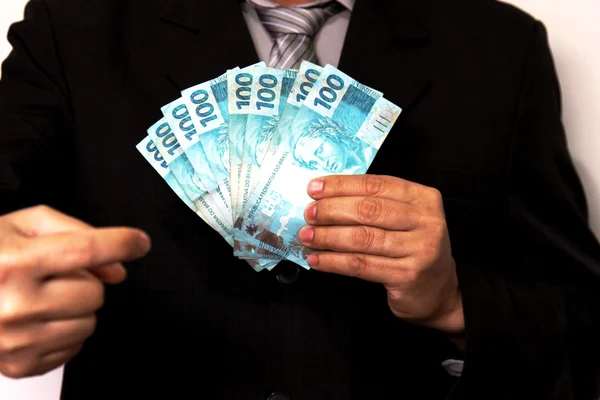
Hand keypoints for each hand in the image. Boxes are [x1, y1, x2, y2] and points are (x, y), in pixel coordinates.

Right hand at [0, 205, 150, 377]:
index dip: (122, 243)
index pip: (86, 249)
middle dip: (86, 281)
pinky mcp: (20, 363)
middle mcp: (14, 303)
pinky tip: (39, 318)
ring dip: (77, 307)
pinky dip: (65, 331)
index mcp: (15, 262)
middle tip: (56, 276)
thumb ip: (78, 233)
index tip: (138, 242)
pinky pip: (75, 347)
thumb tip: (117, 267)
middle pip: (95, 292)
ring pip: (90, 322)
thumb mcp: (25, 225)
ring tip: (44, 296)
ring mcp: (17, 339)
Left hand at [299, 175, 463, 334]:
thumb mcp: (403, 218)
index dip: (341, 185)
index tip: (313, 188)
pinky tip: (317, 259)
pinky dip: (334, 261)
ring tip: (306, 236)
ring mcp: (420, 249)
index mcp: (423, 197)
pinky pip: (361, 265)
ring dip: (328, 237)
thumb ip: (373, 204)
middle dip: (331, 210)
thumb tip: (323, 196)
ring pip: (362, 238)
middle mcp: (426, 220)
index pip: (376, 185)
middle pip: (368, 210)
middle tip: (308, 214)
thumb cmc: (411, 248)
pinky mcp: (408, 276)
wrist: (437, 292)